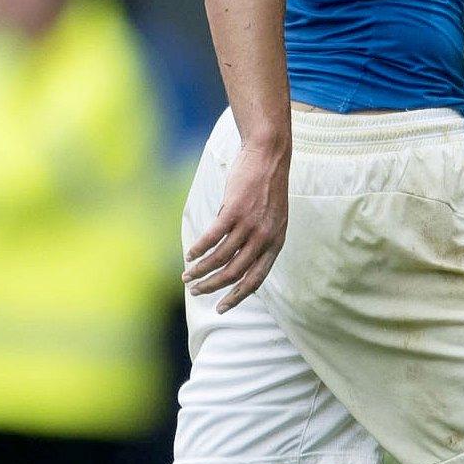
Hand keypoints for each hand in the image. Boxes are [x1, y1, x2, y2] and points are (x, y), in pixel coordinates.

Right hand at [184, 141, 290, 313]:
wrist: (269, 155)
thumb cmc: (266, 187)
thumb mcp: (271, 218)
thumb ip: (257, 239)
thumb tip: (234, 259)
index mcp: (276, 242)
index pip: (256, 279)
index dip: (237, 296)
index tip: (221, 308)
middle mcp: (265, 237)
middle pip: (235, 273)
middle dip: (213, 287)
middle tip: (196, 292)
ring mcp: (250, 224)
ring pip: (221, 258)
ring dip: (201, 270)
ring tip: (187, 276)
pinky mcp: (234, 211)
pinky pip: (212, 238)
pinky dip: (198, 250)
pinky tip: (189, 255)